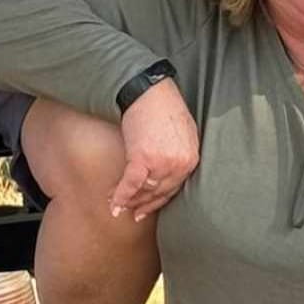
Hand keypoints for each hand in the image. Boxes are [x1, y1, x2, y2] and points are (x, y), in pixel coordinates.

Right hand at [110, 78, 199, 220]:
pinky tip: (113, 203)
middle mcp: (179, 165)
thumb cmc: (164, 105)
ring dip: (130, 201)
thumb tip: (170, 166)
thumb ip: (179, 152)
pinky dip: (120, 195)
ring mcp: (162, 163)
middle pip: (160, 193)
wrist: (149, 90)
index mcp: (191, 159)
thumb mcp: (183, 131)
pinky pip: (131, 184)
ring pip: (144, 191)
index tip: (147, 208)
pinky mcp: (143, 158)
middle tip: (133, 213)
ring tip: (119, 206)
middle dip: (144, 205)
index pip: (174, 188)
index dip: (159, 200)